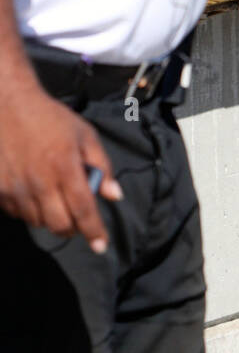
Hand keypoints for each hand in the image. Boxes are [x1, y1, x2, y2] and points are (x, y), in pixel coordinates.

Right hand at [0, 86, 121, 251]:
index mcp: (65, 166)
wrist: (10, 106)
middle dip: (72, 228)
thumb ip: (102, 166)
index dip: (93, 231)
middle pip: (59, 225)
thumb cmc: (51, 119)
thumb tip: (114, 196)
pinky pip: (18, 214)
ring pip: (38, 222)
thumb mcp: (85, 135)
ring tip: (54, 198)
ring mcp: (17, 186)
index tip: (101, 246)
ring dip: (51, 218)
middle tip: (77, 219)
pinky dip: (30, 210)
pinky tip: (35, 192)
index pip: (83, 209)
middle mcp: (40, 180)